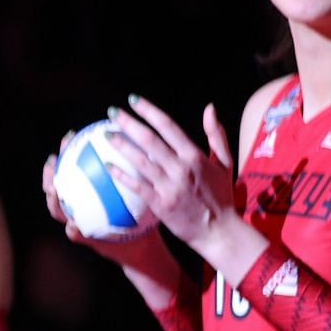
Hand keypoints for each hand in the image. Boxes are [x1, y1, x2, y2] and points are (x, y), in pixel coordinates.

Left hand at [102, 96, 244, 259]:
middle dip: (129, 123)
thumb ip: (216, 135)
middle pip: (150, 140)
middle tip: (112, 112)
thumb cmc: (220, 196)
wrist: (218, 231)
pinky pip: (137, 186)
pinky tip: (106, 166)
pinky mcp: (160, 204)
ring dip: (121, 146)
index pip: (168, 126)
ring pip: (140, 161)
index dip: (149, 111)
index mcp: (194, 155)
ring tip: (106, 135)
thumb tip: (210, 108)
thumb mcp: (224, 162)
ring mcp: (170, 186)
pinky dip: (121, 175)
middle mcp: (181, 167)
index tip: (133, 100)